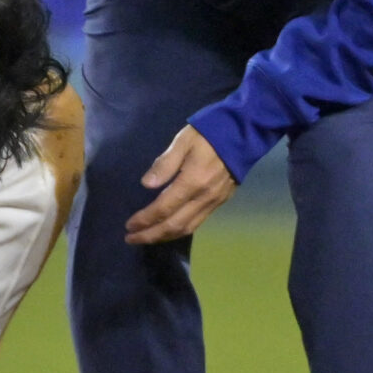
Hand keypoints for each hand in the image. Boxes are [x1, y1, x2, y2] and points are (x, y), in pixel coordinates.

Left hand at [124, 125, 236, 244]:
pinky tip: (169, 230)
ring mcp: (214, 202)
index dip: (145, 219)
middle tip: (132, 239)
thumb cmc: (209, 133)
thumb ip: (165, 164)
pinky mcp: (220, 202)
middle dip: (151, 235)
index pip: (164, 208)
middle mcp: (204, 197)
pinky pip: (198, 223)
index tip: (129, 225)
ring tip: (147, 238)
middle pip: (174, 225)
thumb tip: (146, 185)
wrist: (243, 134)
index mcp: (192, 181)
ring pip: (187, 228)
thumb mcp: (183, 141)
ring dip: (165, 237)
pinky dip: (180, 230)